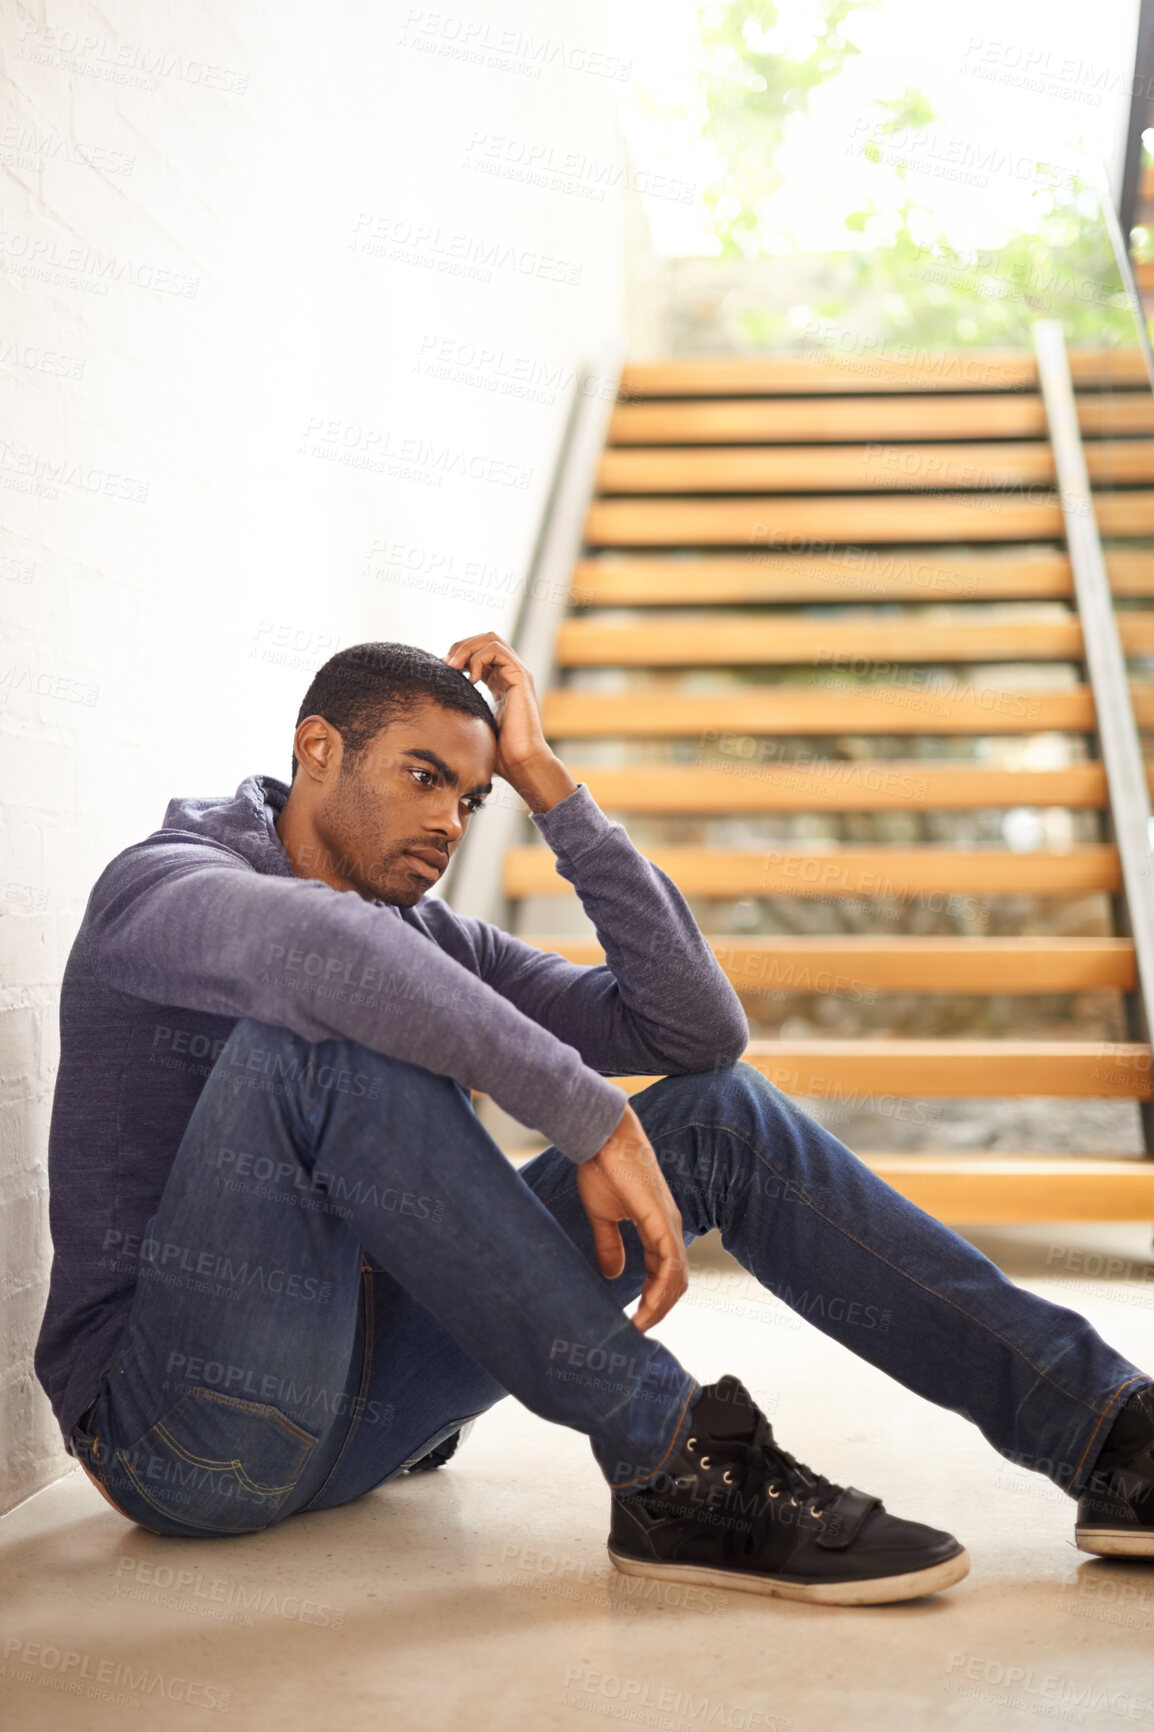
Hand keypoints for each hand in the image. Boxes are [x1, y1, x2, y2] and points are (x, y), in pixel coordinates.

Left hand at [442, 631, 550, 786]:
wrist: (521, 763)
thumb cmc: (499, 754)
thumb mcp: (474, 726)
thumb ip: (462, 713)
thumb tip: (435, 714)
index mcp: (500, 684)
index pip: (479, 653)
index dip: (458, 655)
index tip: (442, 670)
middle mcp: (510, 675)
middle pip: (485, 639)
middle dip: (461, 646)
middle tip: (446, 664)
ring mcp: (517, 674)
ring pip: (491, 639)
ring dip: (467, 648)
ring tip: (454, 667)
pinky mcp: (521, 677)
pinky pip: (498, 651)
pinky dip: (479, 658)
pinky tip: (472, 679)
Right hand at [575, 1103, 688, 1333]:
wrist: (603, 1138)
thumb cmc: (603, 1167)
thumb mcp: (603, 1215)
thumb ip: (610, 1245)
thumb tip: (614, 1274)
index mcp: (656, 1226)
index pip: (663, 1271)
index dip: (653, 1298)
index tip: (635, 1320)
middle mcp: (668, 1227)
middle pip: (675, 1280)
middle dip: (659, 1308)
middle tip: (639, 1331)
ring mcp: (667, 1224)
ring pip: (676, 1277)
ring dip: (661, 1306)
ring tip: (641, 1326)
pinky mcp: (661, 1221)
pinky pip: (669, 1264)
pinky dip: (661, 1291)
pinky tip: (647, 1308)